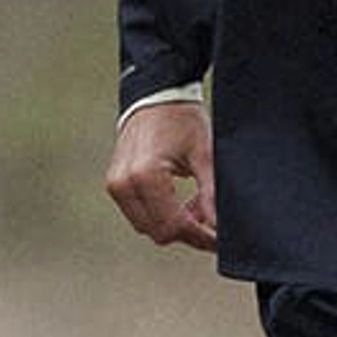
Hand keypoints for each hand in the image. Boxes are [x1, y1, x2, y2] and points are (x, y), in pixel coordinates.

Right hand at [105, 100, 217, 249]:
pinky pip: (140, 214)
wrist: (155, 96)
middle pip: (159, 232)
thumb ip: (211, 195)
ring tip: (200, 209)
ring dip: (175, 225)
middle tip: (214, 224)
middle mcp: (124, 184)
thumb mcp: (204, 156)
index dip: (200, 237)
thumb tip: (219, 228)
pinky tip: (184, 203)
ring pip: (148, 227)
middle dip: (188, 233)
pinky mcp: (115, 185)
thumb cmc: (181, 120)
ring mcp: (116, 186)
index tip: (220, 240)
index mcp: (146, 175)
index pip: (174, 225)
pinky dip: (162, 215)